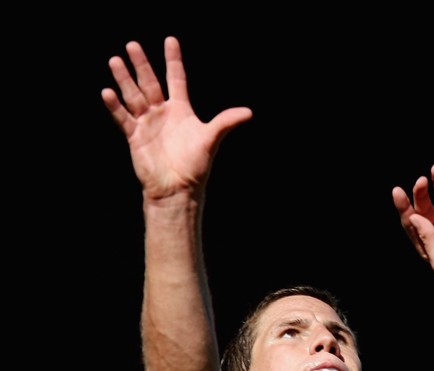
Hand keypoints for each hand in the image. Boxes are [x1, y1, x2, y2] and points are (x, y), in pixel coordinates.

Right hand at [101, 36, 251, 198]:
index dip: (173, 60)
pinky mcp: (135, 137)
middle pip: (150, 82)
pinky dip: (115, 107)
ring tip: (115, 61)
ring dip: (124, 79)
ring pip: (133, 96)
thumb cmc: (195, 166)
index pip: (176, 78)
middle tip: (132, 45)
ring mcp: (147, 124)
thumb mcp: (211, 140)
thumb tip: (248, 112)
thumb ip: (225, 122)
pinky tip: (107, 92)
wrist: (177, 189)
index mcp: (181, 110)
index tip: (170, 40)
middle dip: (141, 64)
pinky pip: (123, 118)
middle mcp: (162, 113)